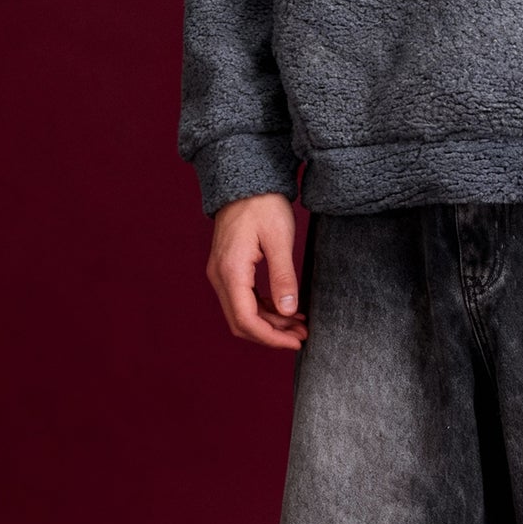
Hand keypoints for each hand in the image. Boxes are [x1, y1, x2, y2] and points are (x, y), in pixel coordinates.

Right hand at [207, 192, 307, 351]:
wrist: (247, 181)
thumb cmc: (264, 205)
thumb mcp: (280, 240)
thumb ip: (284, 278)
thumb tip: (289, 312)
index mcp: (231, 271)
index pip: (246, 319)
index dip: (271, 337)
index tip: (296, 342)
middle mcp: (220, 276)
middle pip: (241, 321)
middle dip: (272, 334)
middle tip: (302, 335)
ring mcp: (222, 273)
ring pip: (242, 312)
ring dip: (270, 323)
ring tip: (300, 324)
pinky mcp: (229, 269)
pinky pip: (244, 299)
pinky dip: (264, 309)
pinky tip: (287, 310)